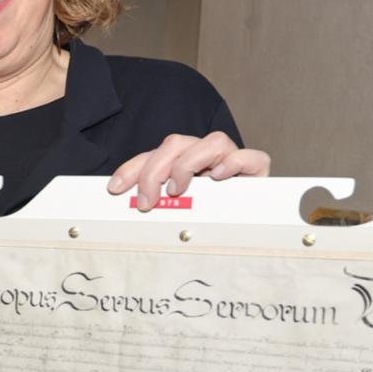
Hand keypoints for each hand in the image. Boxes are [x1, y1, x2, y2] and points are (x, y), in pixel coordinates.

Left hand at [108, 131, 271, 210]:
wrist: (250, 229)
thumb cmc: (207, 223)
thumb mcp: (173, 213)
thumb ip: (156, 204)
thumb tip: (130, 206)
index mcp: (183, 161)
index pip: (154, 155)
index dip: (133, 168)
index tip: (115, 188)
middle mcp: (206, 156)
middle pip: (176, 144)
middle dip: (155, 170)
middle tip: (147, 200)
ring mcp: (232, 160)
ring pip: (212, 141)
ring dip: (188, 164)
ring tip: (178, 190)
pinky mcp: (257, 171)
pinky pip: (251, 156)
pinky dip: (233, 163)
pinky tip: (217, 177)